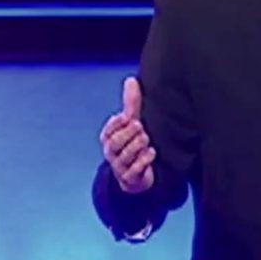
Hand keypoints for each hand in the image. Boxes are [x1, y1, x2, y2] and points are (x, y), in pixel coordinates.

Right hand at [100, 77, 155, 193]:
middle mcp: (111, 153)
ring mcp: (119, 167)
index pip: (109, 130)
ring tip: (146, 139)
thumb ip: (132, 103)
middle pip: (116, 142)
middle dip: (128, 133)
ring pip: (125, 156)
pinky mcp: (129, 179)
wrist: (136, 175)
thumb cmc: (132, 144)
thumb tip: (131, 80)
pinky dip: (143, 161)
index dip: (117, 123)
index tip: (128, 117)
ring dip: (137, 146)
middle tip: (140, 127)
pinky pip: (134, 171)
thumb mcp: (132, 123)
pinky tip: (151, 153)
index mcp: (109, 138)